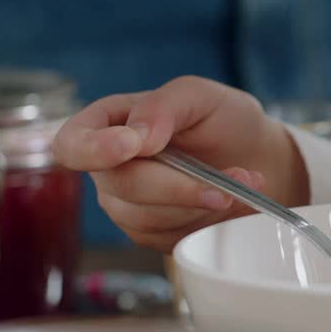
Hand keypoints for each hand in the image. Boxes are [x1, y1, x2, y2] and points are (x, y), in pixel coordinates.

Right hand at [52, 76, 309, 251]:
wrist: (258, 157)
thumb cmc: (223, 120)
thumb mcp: (200, 96)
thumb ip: (163, 106)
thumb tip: (137, 138)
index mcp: (109, 123)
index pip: (72, 144)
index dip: (93, 150)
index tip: (132, 147)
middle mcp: (110, 168)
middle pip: (123, 186)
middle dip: (179, 186)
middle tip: (227, 182)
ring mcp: (128, 204)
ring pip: (149, 217)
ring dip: (202, 202)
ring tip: (242, 181)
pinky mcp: (153, 233)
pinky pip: (170, 235)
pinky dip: (208, 219)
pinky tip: (234, 199)